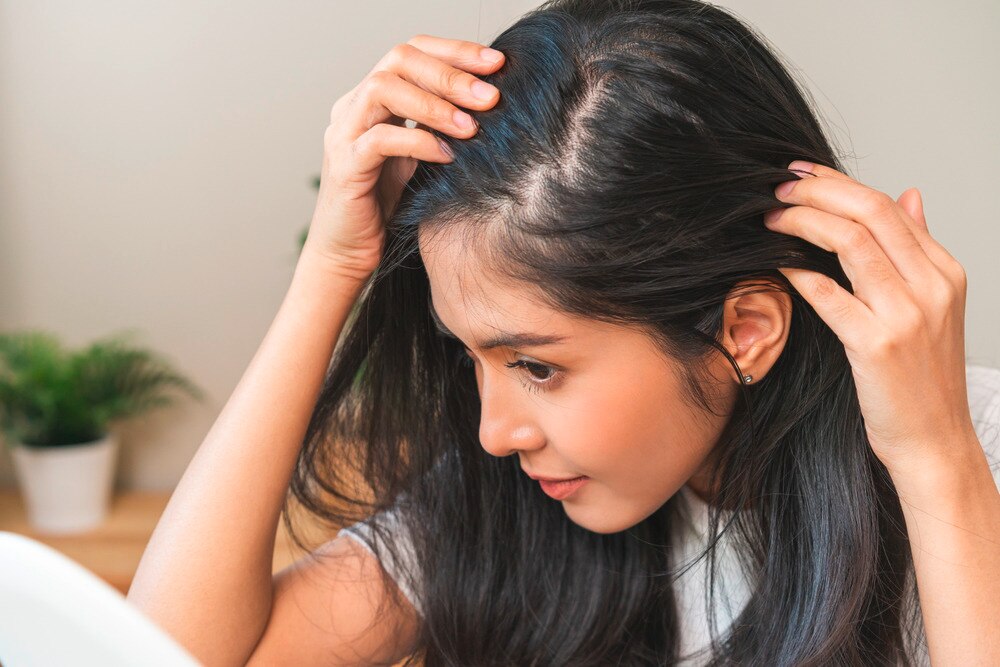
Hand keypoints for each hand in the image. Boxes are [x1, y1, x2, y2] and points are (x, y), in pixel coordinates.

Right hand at [302, 35, 503, 281]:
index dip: (455, 51)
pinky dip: (417, 142)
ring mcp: (343, 134)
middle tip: (490, 96)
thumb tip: (491, 102)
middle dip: (450, 73)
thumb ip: (441, 126)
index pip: (412, 51)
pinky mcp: (345, 167)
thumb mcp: (421, 157)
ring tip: (472, 126)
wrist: (349, 254)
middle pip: (398, 60)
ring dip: (434, 105)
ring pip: (383, 90)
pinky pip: (379, 140)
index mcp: (372, 99)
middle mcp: (353, 107)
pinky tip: (447, 156)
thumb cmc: (388, 207)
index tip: (497, 63)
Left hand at [763, 161, 976, 477]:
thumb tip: (909, 195)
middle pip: (870, 211)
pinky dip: (798, 270)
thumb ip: (918, 249)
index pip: (888, 206)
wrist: (934, 441)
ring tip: (772, 217)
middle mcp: (931, 286)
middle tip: (779, 188)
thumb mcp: (934, 305)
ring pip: (851, 242)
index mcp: (944, 271)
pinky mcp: (876, 345)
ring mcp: (906, 314)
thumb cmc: (923, 378)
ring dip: (803, 221)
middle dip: (819, 191)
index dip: (839, 183)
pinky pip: (828, 294)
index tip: (803, 174)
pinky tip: (775, 261)